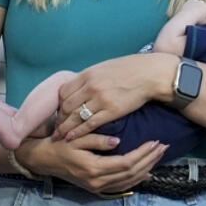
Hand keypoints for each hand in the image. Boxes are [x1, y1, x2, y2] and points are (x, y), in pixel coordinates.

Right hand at [26, 132, 166, 194]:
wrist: (43, 160)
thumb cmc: (58, 145)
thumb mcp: (76, 138)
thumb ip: (97, 139)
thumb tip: (118, 141)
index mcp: (93, 168)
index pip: (126, 163)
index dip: (143, 153)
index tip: (155, 141)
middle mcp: (97, 181)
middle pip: (132, 173)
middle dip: (150, 160)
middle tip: (164, 147)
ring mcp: (97, 187)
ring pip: (130, 182)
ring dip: (147, 169)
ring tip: (159, 156)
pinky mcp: (96, 188)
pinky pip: (122, 186)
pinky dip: (137, 179)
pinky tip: (147, 173)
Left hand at [54, 54, 170, 139]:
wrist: (149, 74)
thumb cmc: (129, 69)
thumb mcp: (104, 68)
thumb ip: (90, 78)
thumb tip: (79, 86)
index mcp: (87, 74)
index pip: (63, 92)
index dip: (58, 105)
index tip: (58, 113)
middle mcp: (91, 86)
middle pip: (66, 106)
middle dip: (59, 119)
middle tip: (57, 128)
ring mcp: (100, 99)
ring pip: (74, 116)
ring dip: (65, 128)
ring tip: (60, 136)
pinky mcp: (111, 111)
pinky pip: (89, 124)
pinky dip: (78, 132)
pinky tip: (72, 138)